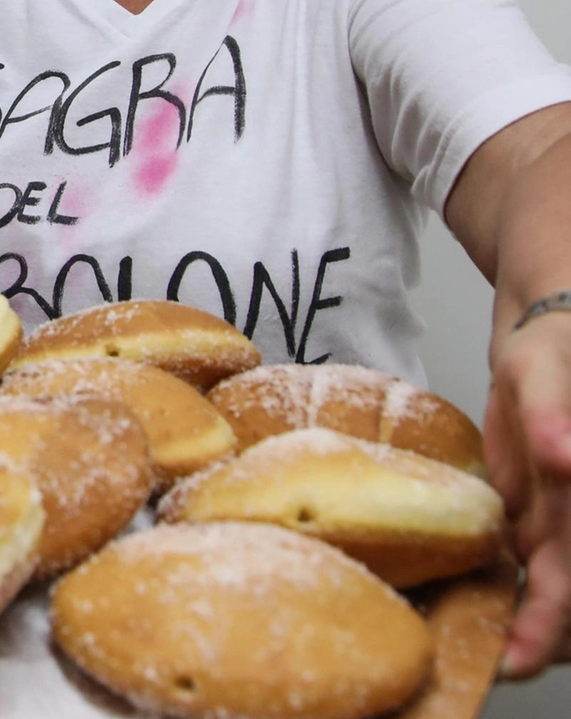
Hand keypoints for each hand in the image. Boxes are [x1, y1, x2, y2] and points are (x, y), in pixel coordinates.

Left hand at [485, 311, 570, 679]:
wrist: (546, 339)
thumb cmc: (551, 350)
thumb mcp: (542, 374)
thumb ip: (552, 419)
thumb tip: (564, 461)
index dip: (551, 622)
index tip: (521, 658)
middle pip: (568, 593)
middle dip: (542, 638)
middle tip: (499, 668)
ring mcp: (562, 514)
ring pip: (554, 584)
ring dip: (532, 624)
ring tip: (492, 653)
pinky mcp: (540, 511)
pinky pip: (530, 560)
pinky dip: (516, 592)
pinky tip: (487, 610)